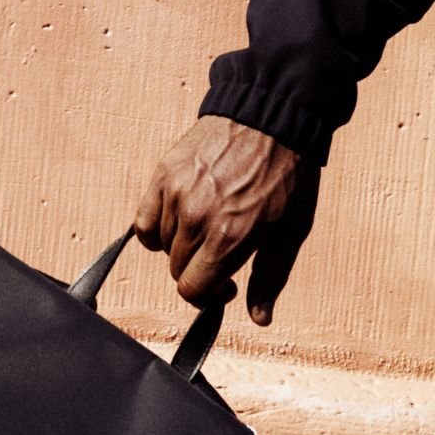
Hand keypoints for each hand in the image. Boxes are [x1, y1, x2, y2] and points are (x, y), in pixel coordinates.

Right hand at [134, 114, 320, 324]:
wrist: (271, 116)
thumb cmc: (287, 175)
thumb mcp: (291, 231)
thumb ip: (270, 278)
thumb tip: (260, 319)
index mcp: (229, 238)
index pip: (192, 289)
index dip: (208, 296)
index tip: (224, 285)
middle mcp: (197, 219)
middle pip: (176, 271)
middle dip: (197, 271)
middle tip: (219, 255)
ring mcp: (176, 195)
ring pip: (163, 247)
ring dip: (181, 248)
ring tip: (207, 229)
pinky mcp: (164, 174)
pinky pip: (144, 221)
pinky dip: (155, 230)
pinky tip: (176, 224)